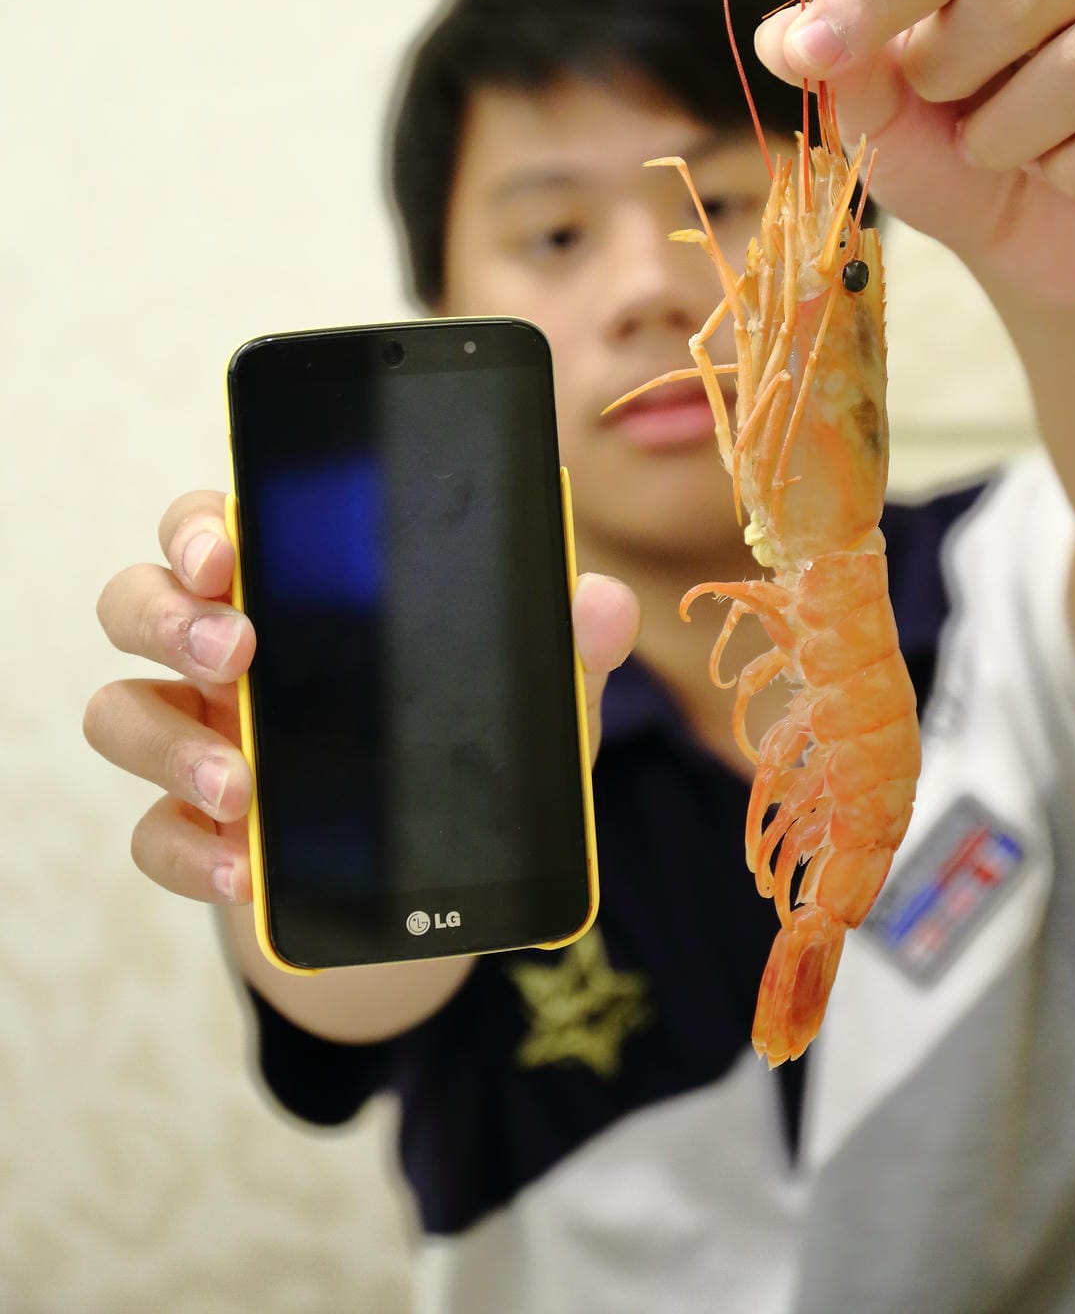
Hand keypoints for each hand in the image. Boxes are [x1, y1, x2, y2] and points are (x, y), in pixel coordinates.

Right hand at [86, 493, 639, 903]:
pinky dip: (190, 852)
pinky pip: (151, 835)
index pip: (217, 527)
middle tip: (238, 650)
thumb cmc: (462, 768)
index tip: (229, 547)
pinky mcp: (196, 837)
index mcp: (297, 598)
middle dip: (172, 615)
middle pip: (140, 600)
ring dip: (167, 742)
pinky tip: (245, 869)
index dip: (201, 525)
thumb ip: (564, 655)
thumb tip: (599, 603)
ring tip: (242, 784)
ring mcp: (199, 745)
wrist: (426, 906)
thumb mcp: (531, 713)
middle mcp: (228, 658)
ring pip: (118, 712)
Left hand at [754, 0, 1074, 305]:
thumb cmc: (953, 147)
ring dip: (1015, 138)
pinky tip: (1071, 175)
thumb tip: (788, 40)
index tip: (815, 51)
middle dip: (955, 74)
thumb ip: (838, 70)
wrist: (1033, 240)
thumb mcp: (881, 115)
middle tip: (953, 108)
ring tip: (1009, 148)